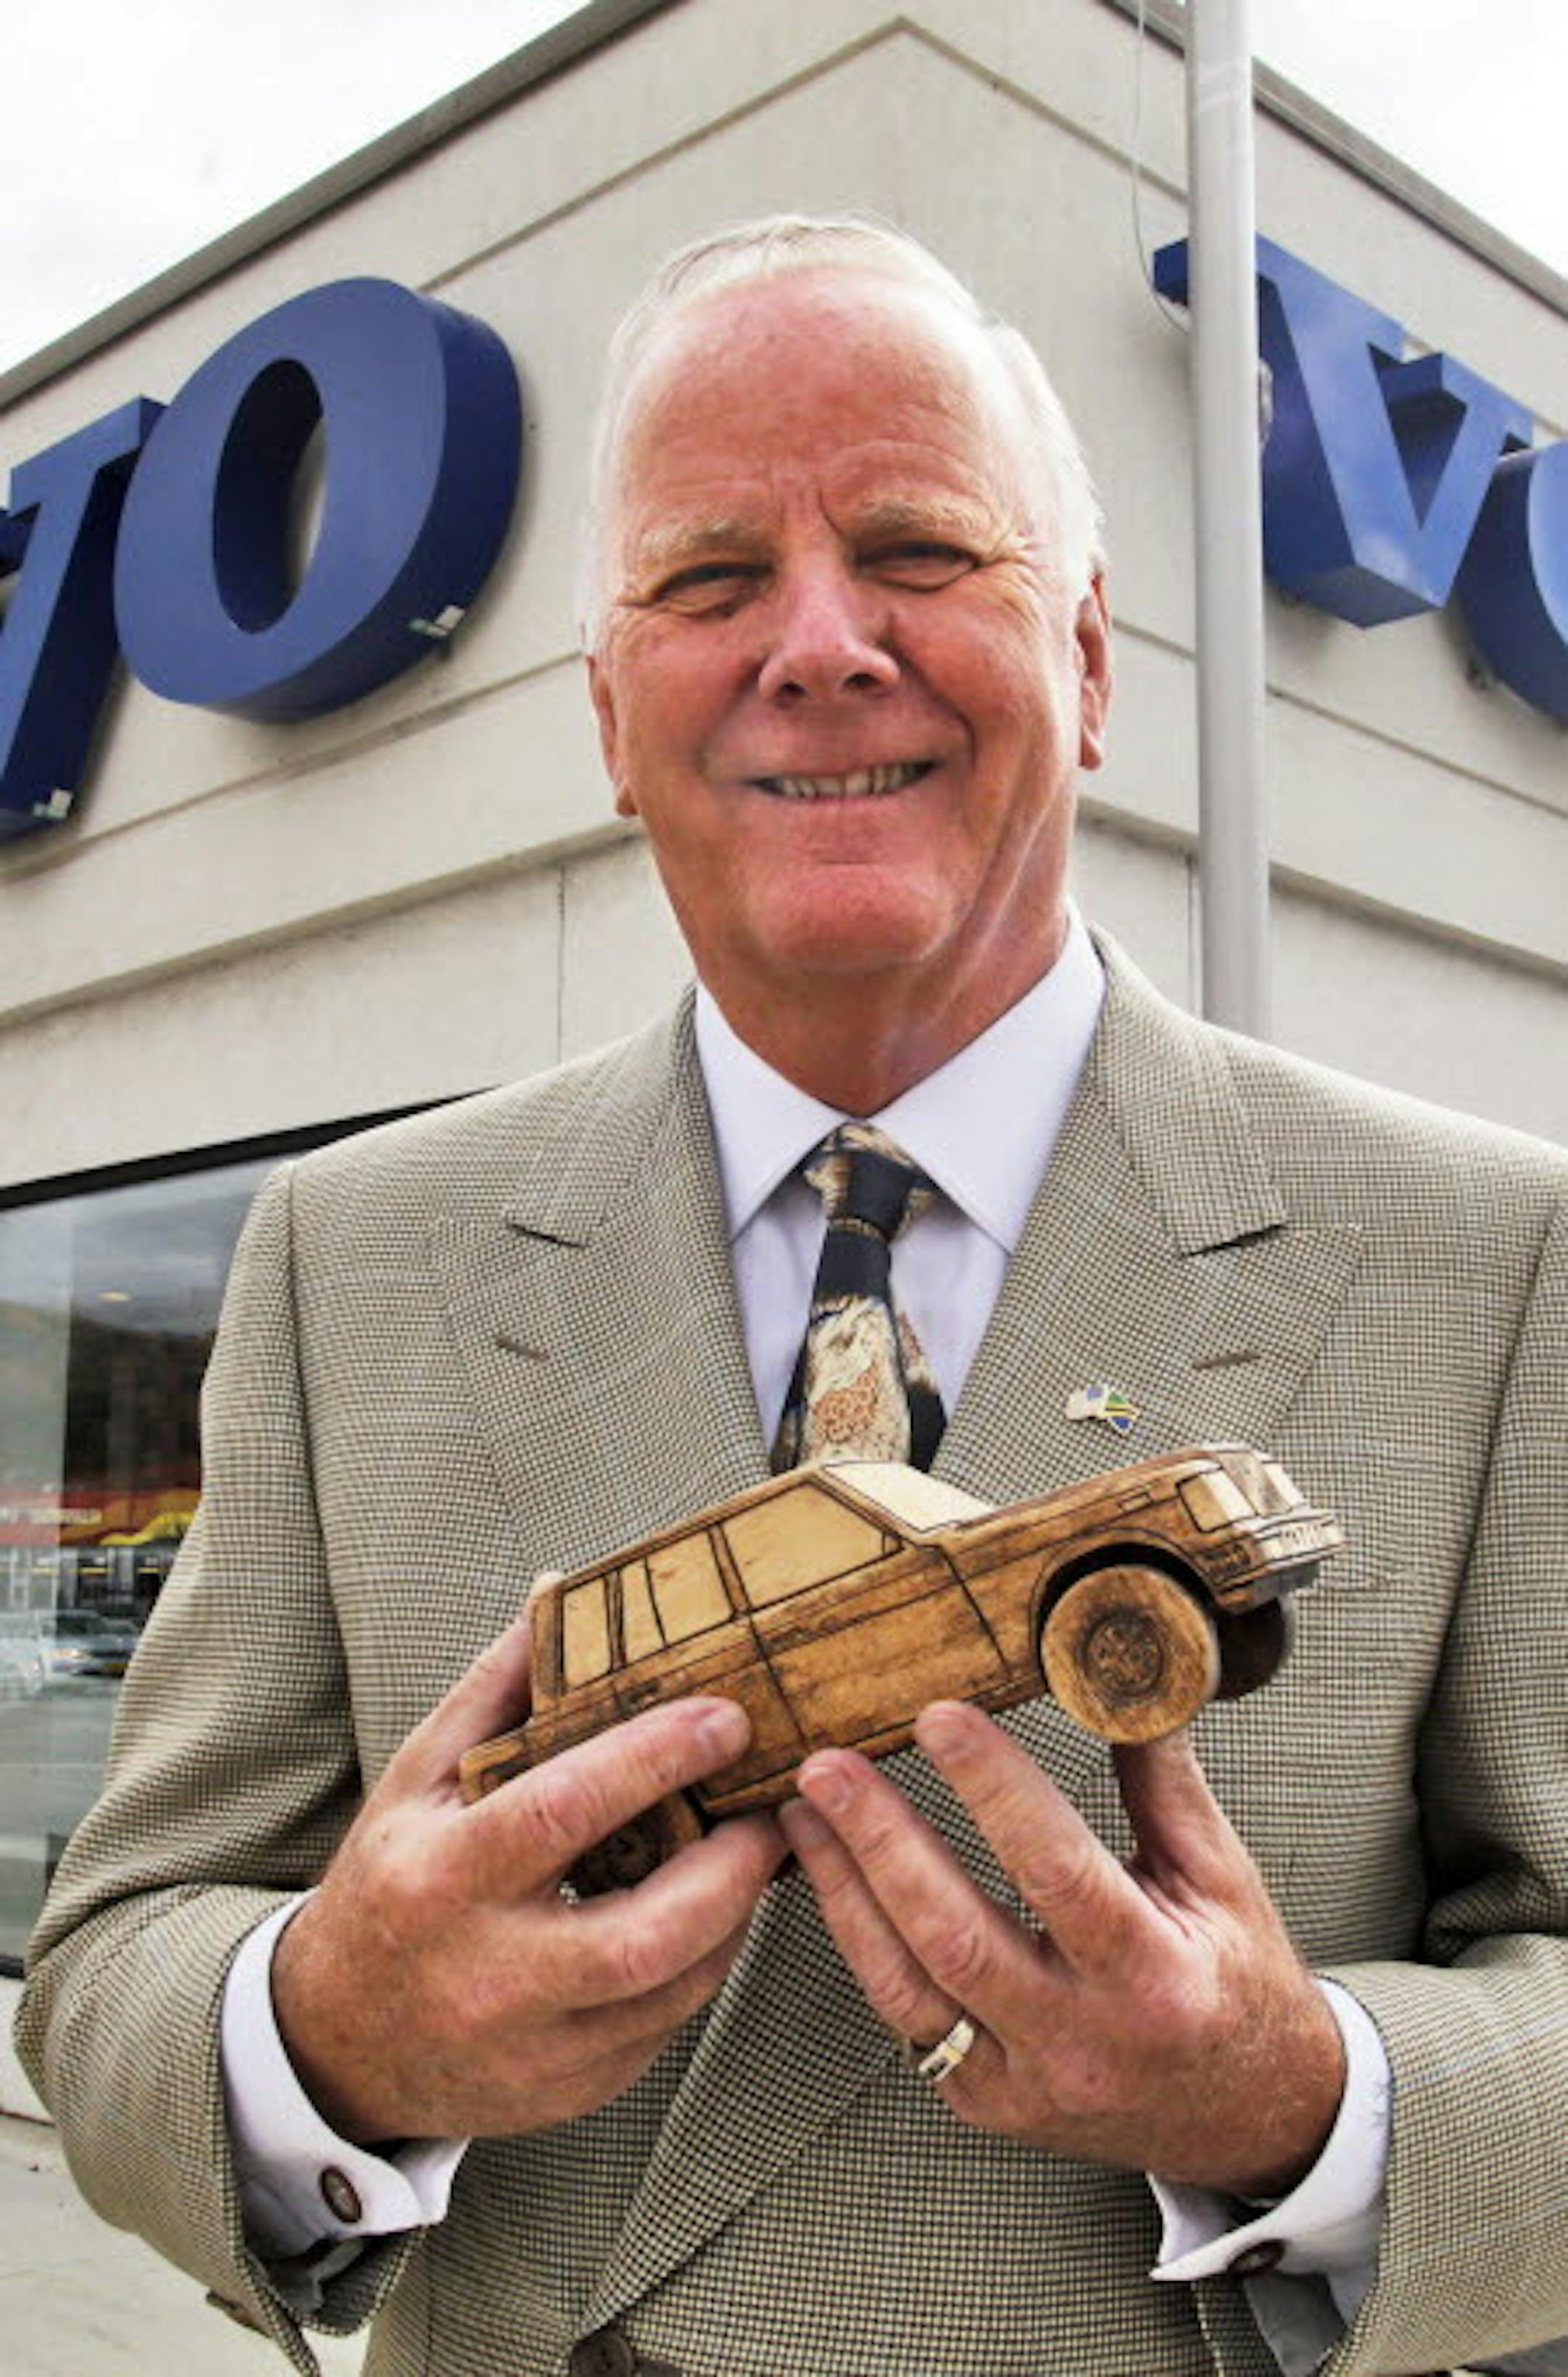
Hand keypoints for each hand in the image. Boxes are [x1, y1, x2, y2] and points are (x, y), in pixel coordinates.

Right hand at [271, 1614, 785, 2143]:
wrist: (338, 2040)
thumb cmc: (392, 1882)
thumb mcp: (418, 1779)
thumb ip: (494, 1688)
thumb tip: (558, 1591)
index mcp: (442, 1878)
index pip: (563, 1811)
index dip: (656, 1760)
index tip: (727, 1718)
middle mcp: (487, 1975)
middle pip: (644, 1933)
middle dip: (731, 1869)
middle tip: (770, 1810)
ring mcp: (531, 2049)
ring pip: (673, 1991)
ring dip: (732, 1919)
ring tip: (751, 1855)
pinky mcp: (569, 2093)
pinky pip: (664, 2030)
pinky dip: (699, 1969)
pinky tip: (707, 1919)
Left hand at [778, 1702, 1343, 2196]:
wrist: (1250, 2117)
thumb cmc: (1236, 1982)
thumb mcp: (1222, 1876)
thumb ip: (1162, 1779)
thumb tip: (1118, 1673)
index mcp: (1153, 1977)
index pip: (1056, 1871)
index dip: (994, 1789)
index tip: (940, 1716)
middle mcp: (1080, 2041)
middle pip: (956, 1936)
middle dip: (880, 1843)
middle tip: (827, 1766)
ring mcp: (1023, 2084)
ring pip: (907, 1987)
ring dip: (846, 1890)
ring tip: (803, 1812)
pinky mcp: (984, 2102)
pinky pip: (904, 2019)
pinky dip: (861, 1943)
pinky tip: (834, 1878)